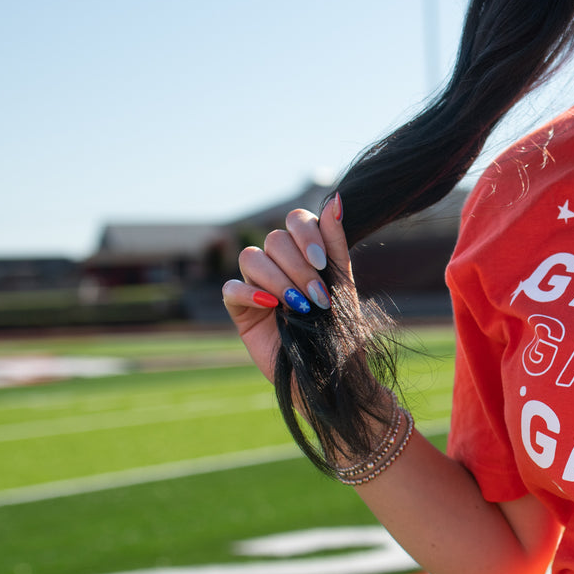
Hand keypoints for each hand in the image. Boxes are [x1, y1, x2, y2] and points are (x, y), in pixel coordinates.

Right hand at [221, 192, 354, 383]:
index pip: (295, 221)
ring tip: (299, 307)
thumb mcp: (342, 284)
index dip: (305, 234)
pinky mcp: (240, 311)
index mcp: (305, 254)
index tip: (320, 262)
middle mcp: (280, 265)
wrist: (331, 374)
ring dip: (278, 280)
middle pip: (274, 239)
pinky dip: (250, 294)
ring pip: (251, 258)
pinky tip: (272, 308)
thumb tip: (338, 199)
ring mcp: (257, 286)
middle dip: (298, 267)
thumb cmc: (339, 331)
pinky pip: (232, 288)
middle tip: (317, 298)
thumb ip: (335, 244)